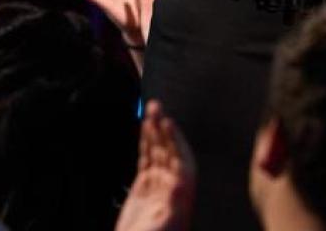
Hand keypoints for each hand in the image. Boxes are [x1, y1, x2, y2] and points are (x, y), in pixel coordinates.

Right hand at [114, 101, 196, 230]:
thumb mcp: (166, 224)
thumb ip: (173, 205)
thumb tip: (181, 185)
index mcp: (180, 192)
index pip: (181, 158)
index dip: (176, 139)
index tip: (168, 122)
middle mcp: (171, 185)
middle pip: (169, 149)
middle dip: (163, 127)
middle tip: (155, 106)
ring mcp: (157, 184)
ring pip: (157, 150)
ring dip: (155, 130)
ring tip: (151, 109)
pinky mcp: (143, 187)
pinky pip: (146, 158)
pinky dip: (145, 143)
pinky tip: (144, 130)